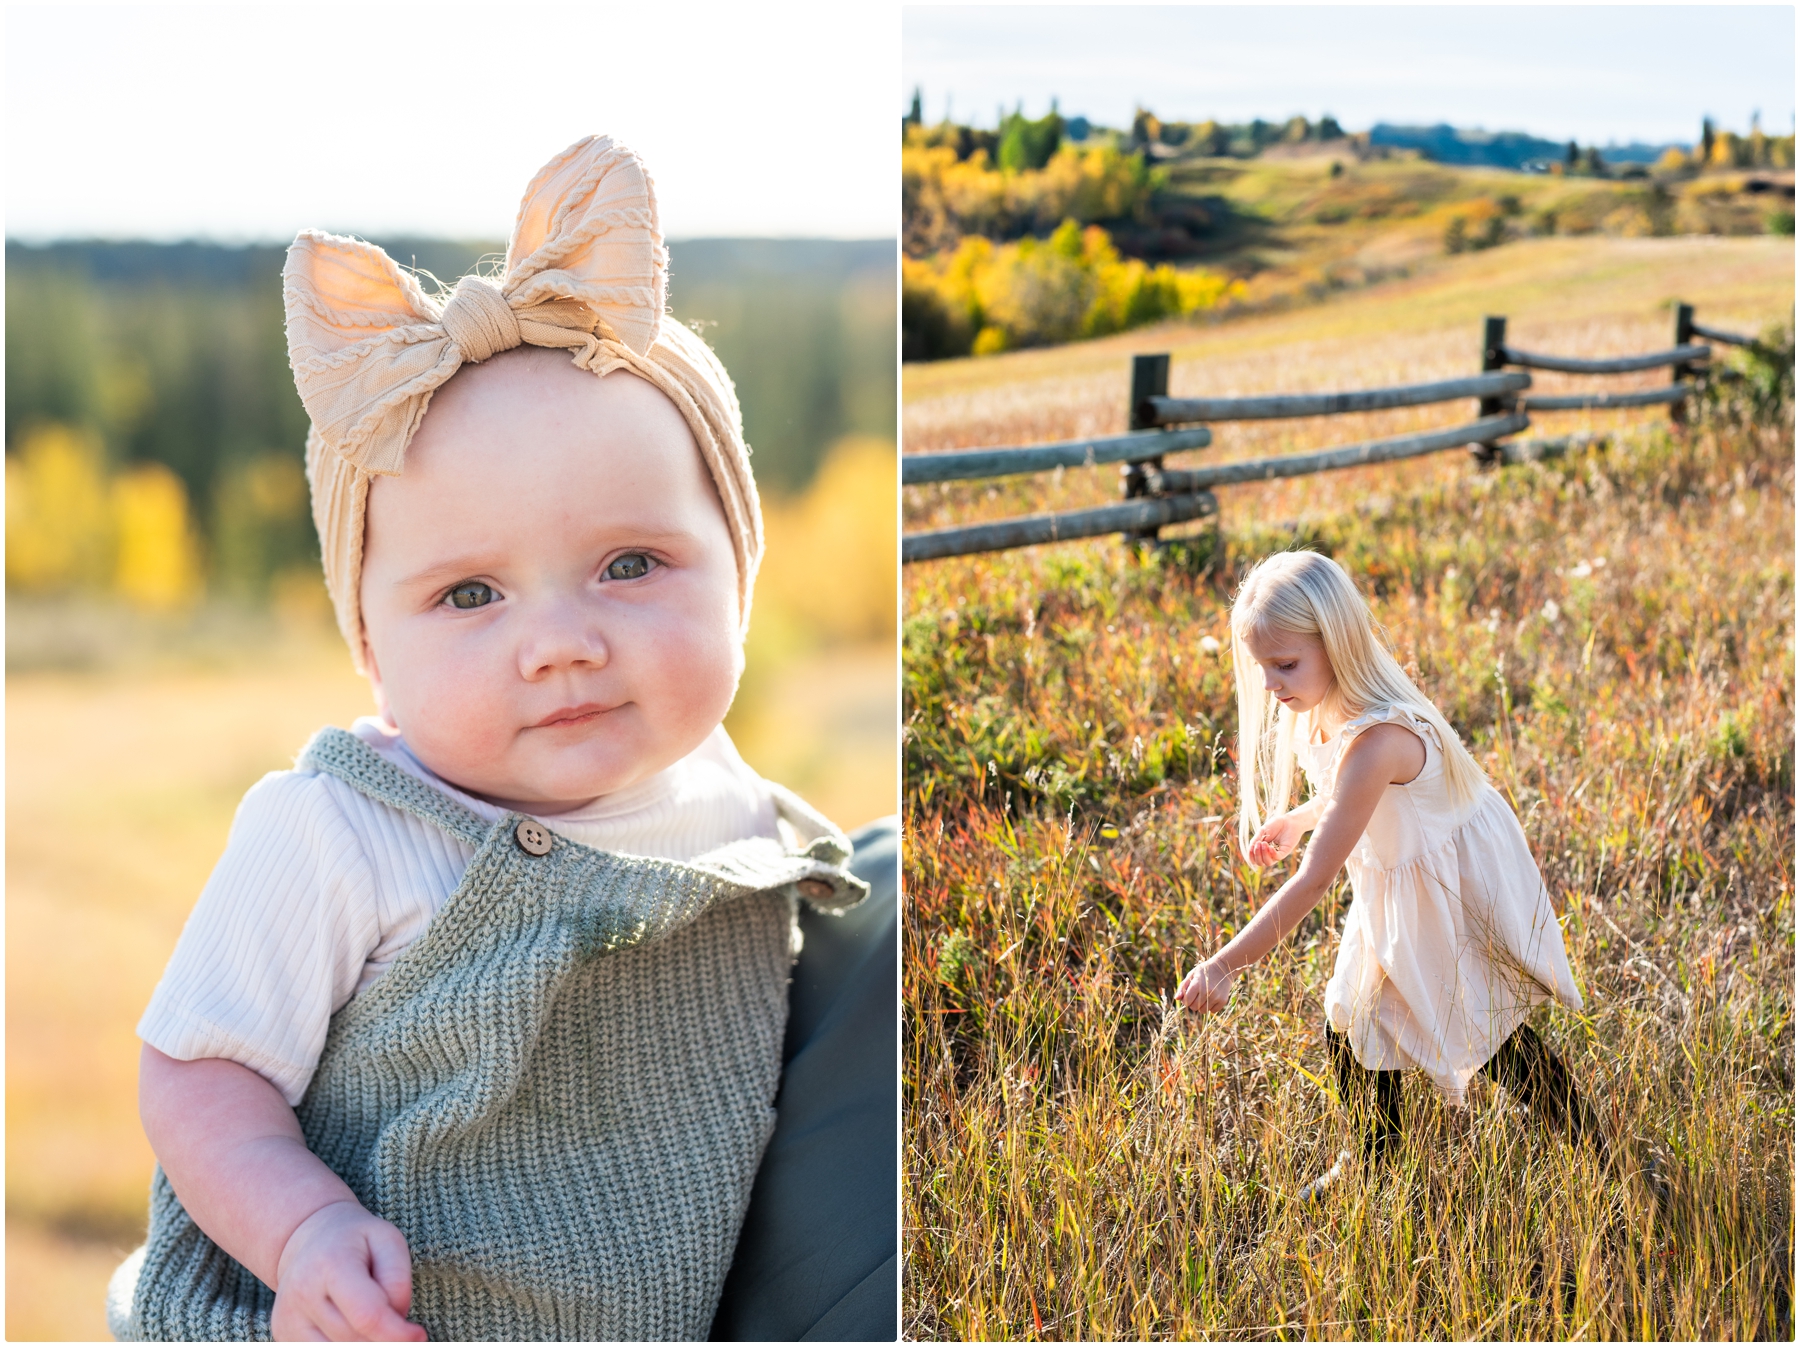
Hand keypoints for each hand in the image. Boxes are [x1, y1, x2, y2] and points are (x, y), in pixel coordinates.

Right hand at [271, 1200, 424, 1341]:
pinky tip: (350, 1325)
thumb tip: (397, 1321)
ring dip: (365, 1341)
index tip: (419, 1335)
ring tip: (367, 1314)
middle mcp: (302, 1294)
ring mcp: (287, 1318)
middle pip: (356, 1338)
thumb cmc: (357, 1241)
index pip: (367, 1316)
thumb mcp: (388, 1241)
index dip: (398, 1333)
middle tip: (391, 1313)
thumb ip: (398, 1280)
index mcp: (331, 1264)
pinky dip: (347, 1344)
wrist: (309, 1239)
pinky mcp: (283, 1335)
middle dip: (384, 1334)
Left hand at [1176, 958, 1234, 1014]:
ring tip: (1204, 996)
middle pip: (1194, 1007)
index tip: (1188, 995)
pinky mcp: (1223, 1001)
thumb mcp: (1192, 975)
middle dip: (1193, 1003)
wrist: (1223, 968)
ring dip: (1201, 1006)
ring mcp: (1216, 997)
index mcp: (1197, 984)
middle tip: (1196, 995)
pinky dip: (1211, 1007)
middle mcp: (1207, 992)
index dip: (1185, 999)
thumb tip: (1176, 999)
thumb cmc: (1204, 971)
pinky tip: (1212, 998)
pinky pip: (1212, 1011)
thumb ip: (1183, 987)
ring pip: (1203, 1011)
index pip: (1186, 1001)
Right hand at [1246, 812, 1302, 868]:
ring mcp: (1277, 853)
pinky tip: (1270, 847)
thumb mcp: (1262, 831)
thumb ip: (1256, 839)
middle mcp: (1269, 853)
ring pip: (1268, 863)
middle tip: (1258, 844)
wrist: (1288, 820)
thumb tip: (1250, 848)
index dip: (1251, 856)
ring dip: (1263, 855)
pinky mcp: (1285, 852)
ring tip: (1264, 844)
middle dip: (1257, 855)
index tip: (1251, 847)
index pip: (1255, 859)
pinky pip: (1277, 857)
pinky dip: (1272, 854)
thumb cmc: (1275, 825)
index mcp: (1262, 849)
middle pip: (1260, 863)